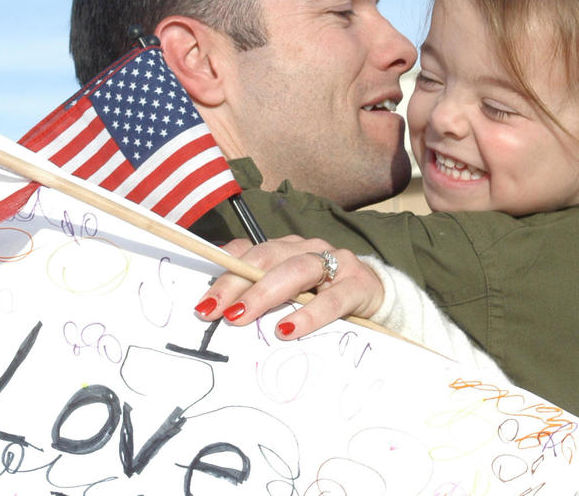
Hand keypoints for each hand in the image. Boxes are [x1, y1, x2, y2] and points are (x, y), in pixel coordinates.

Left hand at [193, 235, 385, 339]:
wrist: (376, 295)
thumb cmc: (325, 296)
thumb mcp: (292, 294)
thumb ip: (264, 296)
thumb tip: (223, 315)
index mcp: (286, 248)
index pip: (248, 251)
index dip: (223, 273)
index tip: (202, 303)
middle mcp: (307, 248)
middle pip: (264, 258)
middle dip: (235, 284)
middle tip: (212, 312)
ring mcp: (334, 263)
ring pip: (294, 271)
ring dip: (263, 294)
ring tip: (240, 317)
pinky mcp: (357, 284)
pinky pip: (330, 300)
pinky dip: (307, 315)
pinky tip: (288, 329)